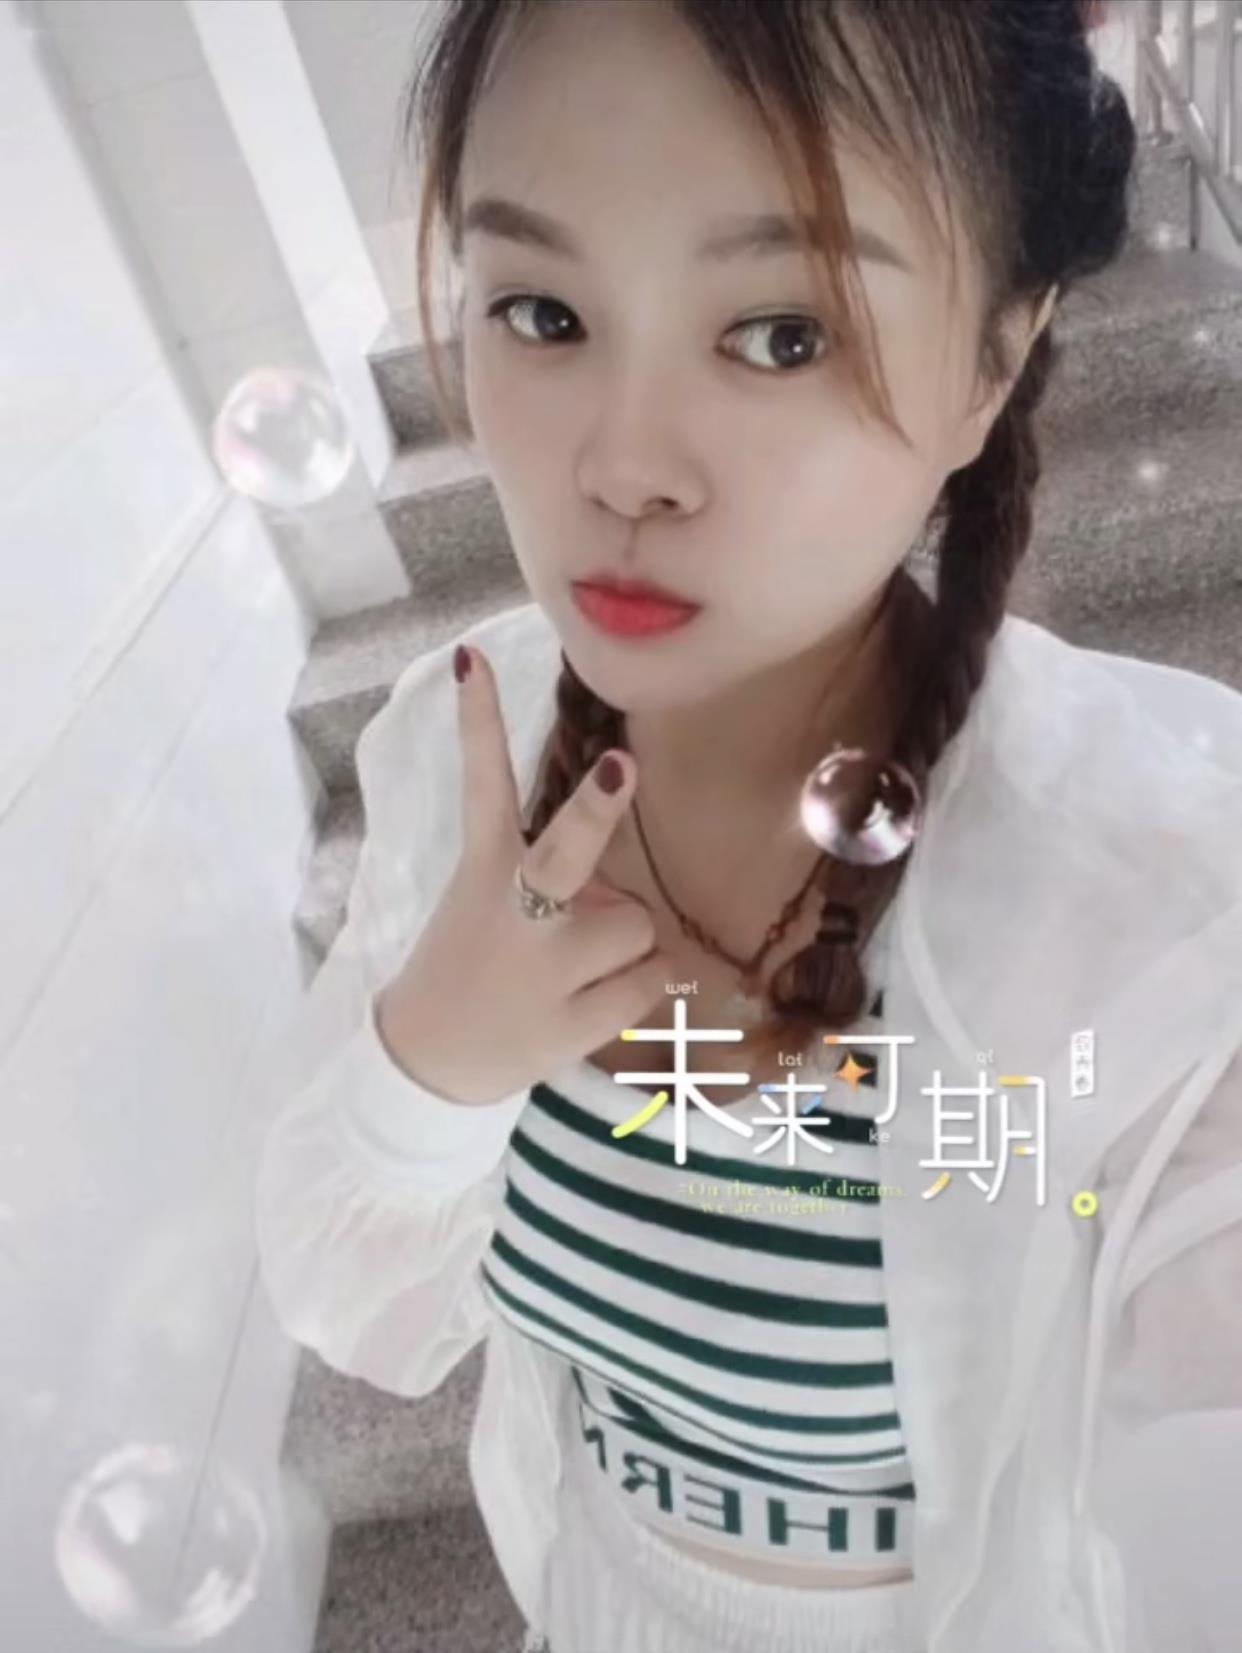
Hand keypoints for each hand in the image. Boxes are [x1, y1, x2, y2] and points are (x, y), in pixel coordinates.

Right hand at [375, 643, 671, 1104]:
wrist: (429, 1064)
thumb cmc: (470, 966)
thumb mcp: (485, 906)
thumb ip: (551, 882)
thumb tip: (618, 891)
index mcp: (483, 873)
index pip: (481, 785)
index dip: (479, 722)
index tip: (471, 661)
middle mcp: (515, 915)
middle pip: (565, 852)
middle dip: (596, 808)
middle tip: (619, 766)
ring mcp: (545, 972)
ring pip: (636, 923)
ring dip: (623, 942)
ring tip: (577, 971)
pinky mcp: (573, 1023)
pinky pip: (649, 980)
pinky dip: (636, 987)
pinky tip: (590, 1001)